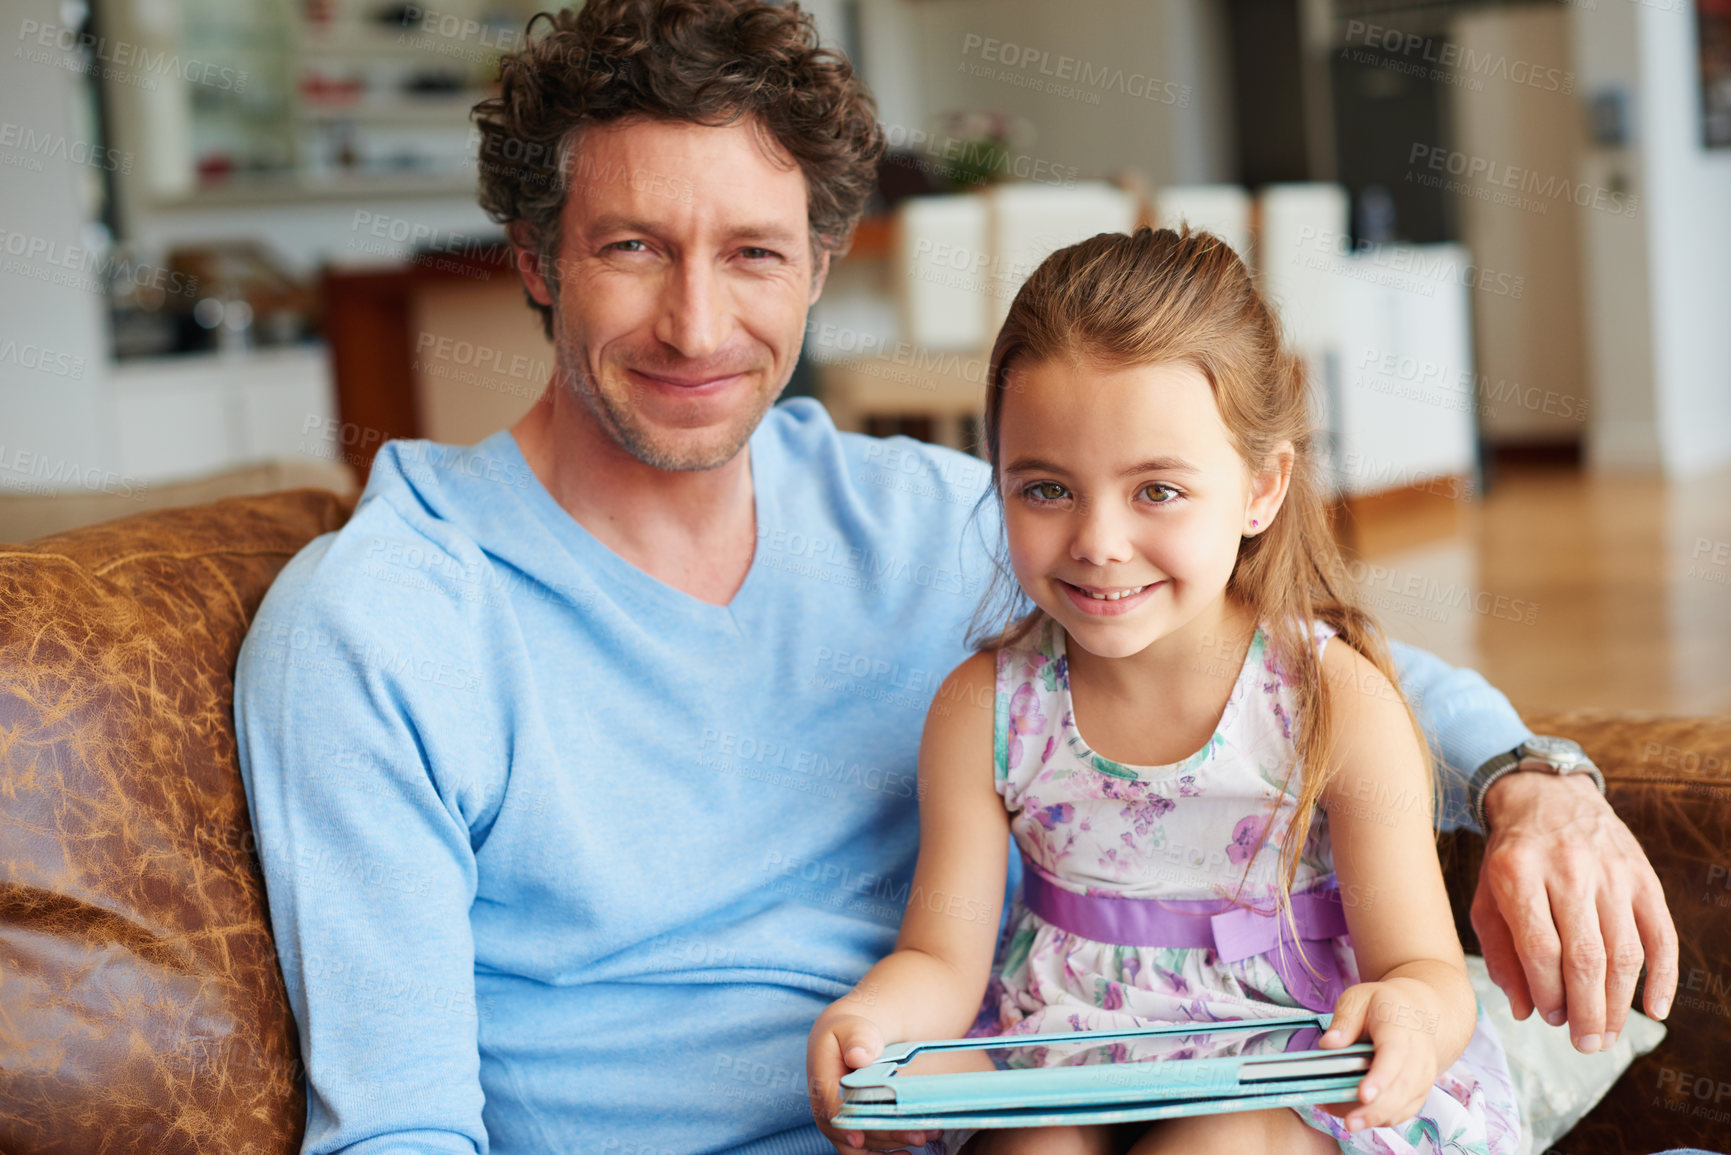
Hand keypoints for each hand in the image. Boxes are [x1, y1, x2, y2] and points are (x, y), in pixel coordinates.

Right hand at [807, 1012, 928, 1153]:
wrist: (848, 1042)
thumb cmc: (850, 1033)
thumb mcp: (852, 1028)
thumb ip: (857, 1039)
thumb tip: (859, 1056)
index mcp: (822, 1080)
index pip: (831, 1106)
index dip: (844, 1124)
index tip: (858, 1139)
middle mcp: (827, 1107)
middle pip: (851, 1131)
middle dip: (883, 1136)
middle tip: (917, 1136)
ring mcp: (840, 1122)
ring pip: (862, 1144)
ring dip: (892, 1144)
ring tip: (924, 1137)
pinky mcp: (854, 1129)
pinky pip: (867, 1149)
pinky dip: (887, 1153)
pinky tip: (907, 1154)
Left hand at [1318, 980, 1447, 1132]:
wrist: (1420, 1012)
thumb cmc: (1384, 1005)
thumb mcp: (1358, 999)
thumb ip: (1344, 1020)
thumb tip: (1328, 1044)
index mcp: (1401, 1029)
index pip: (1394, 1056)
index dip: (1380, 1078)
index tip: (1363, 1095)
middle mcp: (1419, 1056)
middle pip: (1401, 1088)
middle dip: (1375, 1110)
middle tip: (1349, 1122)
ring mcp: (1423, 1076)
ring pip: (1404, 1105)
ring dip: (1375, 1118)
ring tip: (1345, 1121)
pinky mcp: (1419, 1091)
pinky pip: (1402, 1111)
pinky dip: (1380, 1118)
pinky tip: (1355, 1117)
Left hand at [1471, 769, 1678, 1052]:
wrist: (1547, 797)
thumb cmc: (1511, 858)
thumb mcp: (1486, 896)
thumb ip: (1500, 953)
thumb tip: (1523, 1010)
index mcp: (1519, 872)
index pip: (1541, 947)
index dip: (1547, 992)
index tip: (1548, 1018)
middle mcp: (1568, 870)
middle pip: (1586, 955)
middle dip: (1587, 1010)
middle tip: (1585, 1045)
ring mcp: (1611, 872)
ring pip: (1625, 951)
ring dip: (1619, 1003)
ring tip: (1607, 1035)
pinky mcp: (1644, 877)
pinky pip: (1662, 935)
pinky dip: (1663, 978)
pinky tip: (1655, 1010)